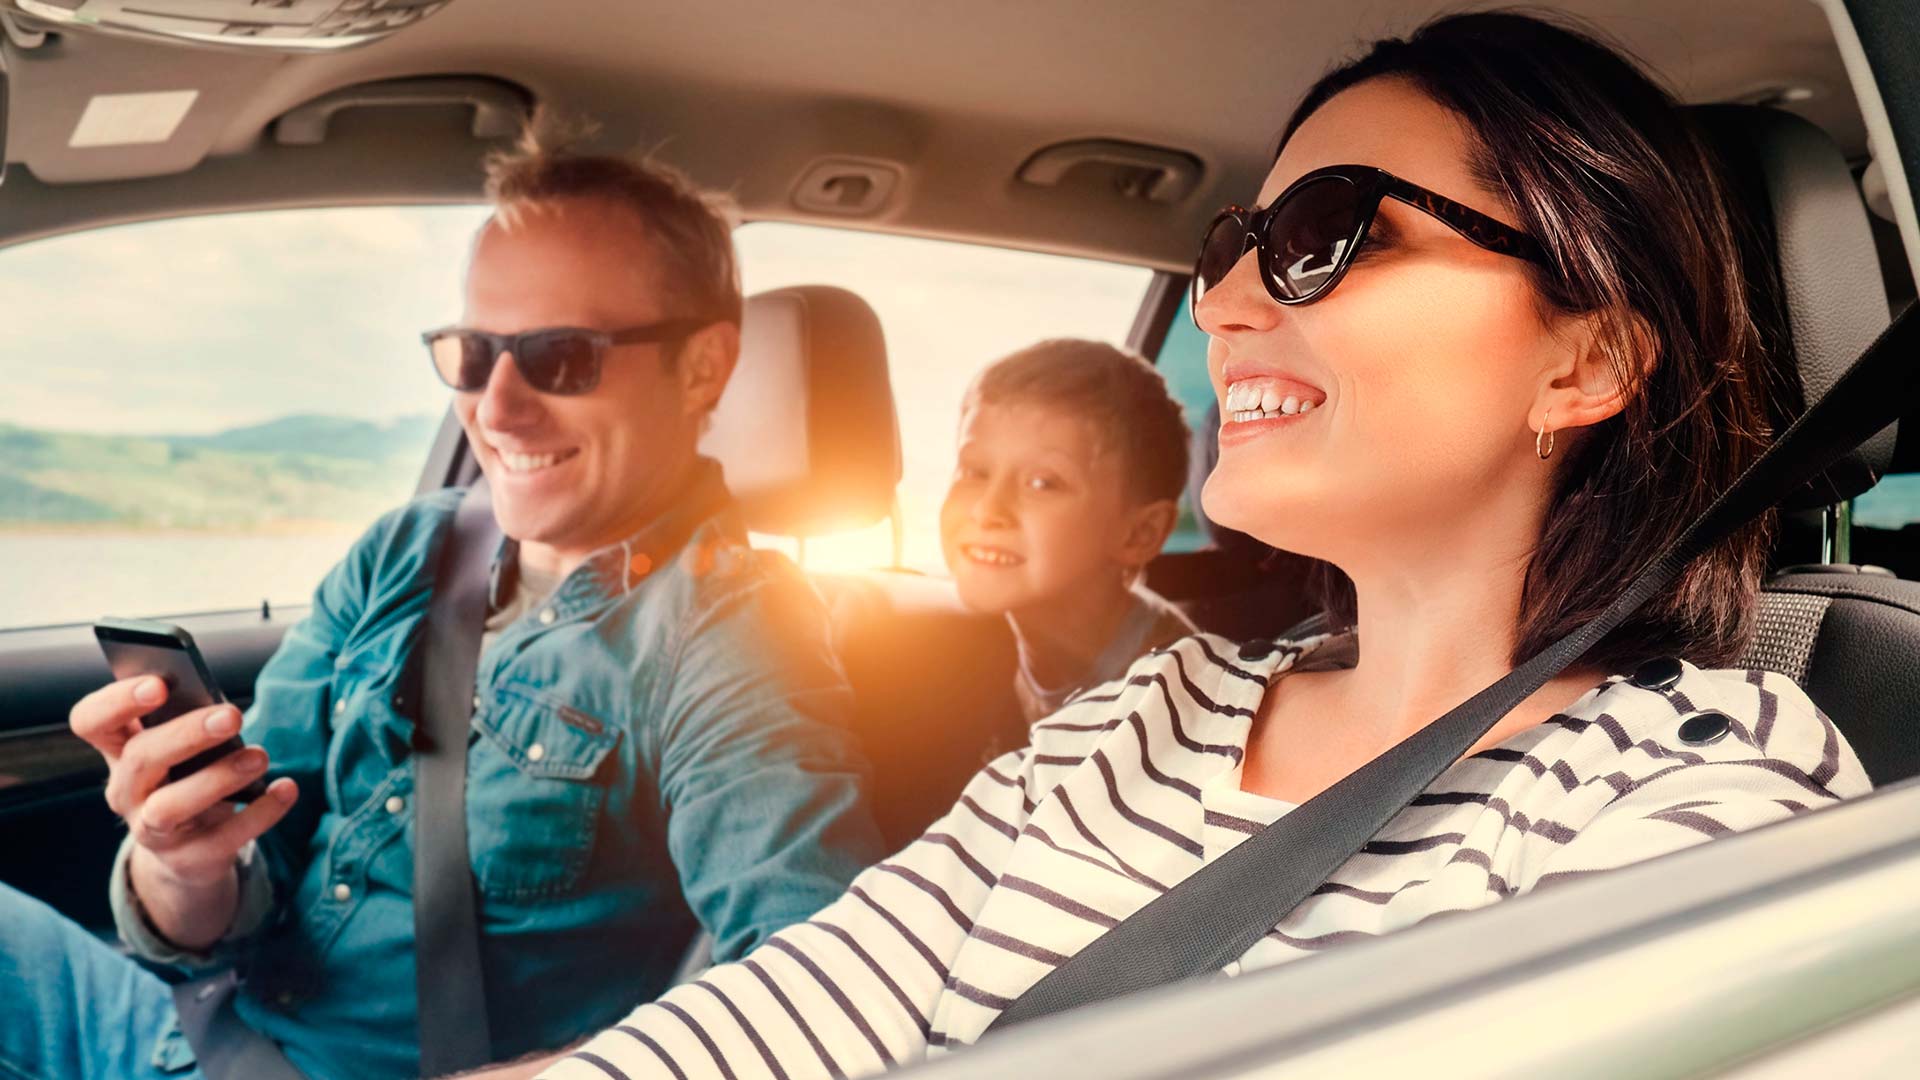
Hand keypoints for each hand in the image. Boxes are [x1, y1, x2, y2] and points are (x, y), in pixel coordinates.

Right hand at [70, 676, 297, 887]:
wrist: (188, 853)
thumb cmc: (186, 779)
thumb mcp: (181, 751)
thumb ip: (190, 723)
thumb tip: (222, 709)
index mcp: (118, 751)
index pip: (91, 721)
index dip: (117, 702)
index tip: (159, 684)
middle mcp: (126, 792)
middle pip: (140, 759)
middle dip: (186, 734)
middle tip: (233, 715)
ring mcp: (152, 830)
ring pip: (170, 807)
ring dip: (218, 778)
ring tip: (260, 756)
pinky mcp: (190, 858)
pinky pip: (225, 838)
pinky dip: (261, 812)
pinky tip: (286, 788)